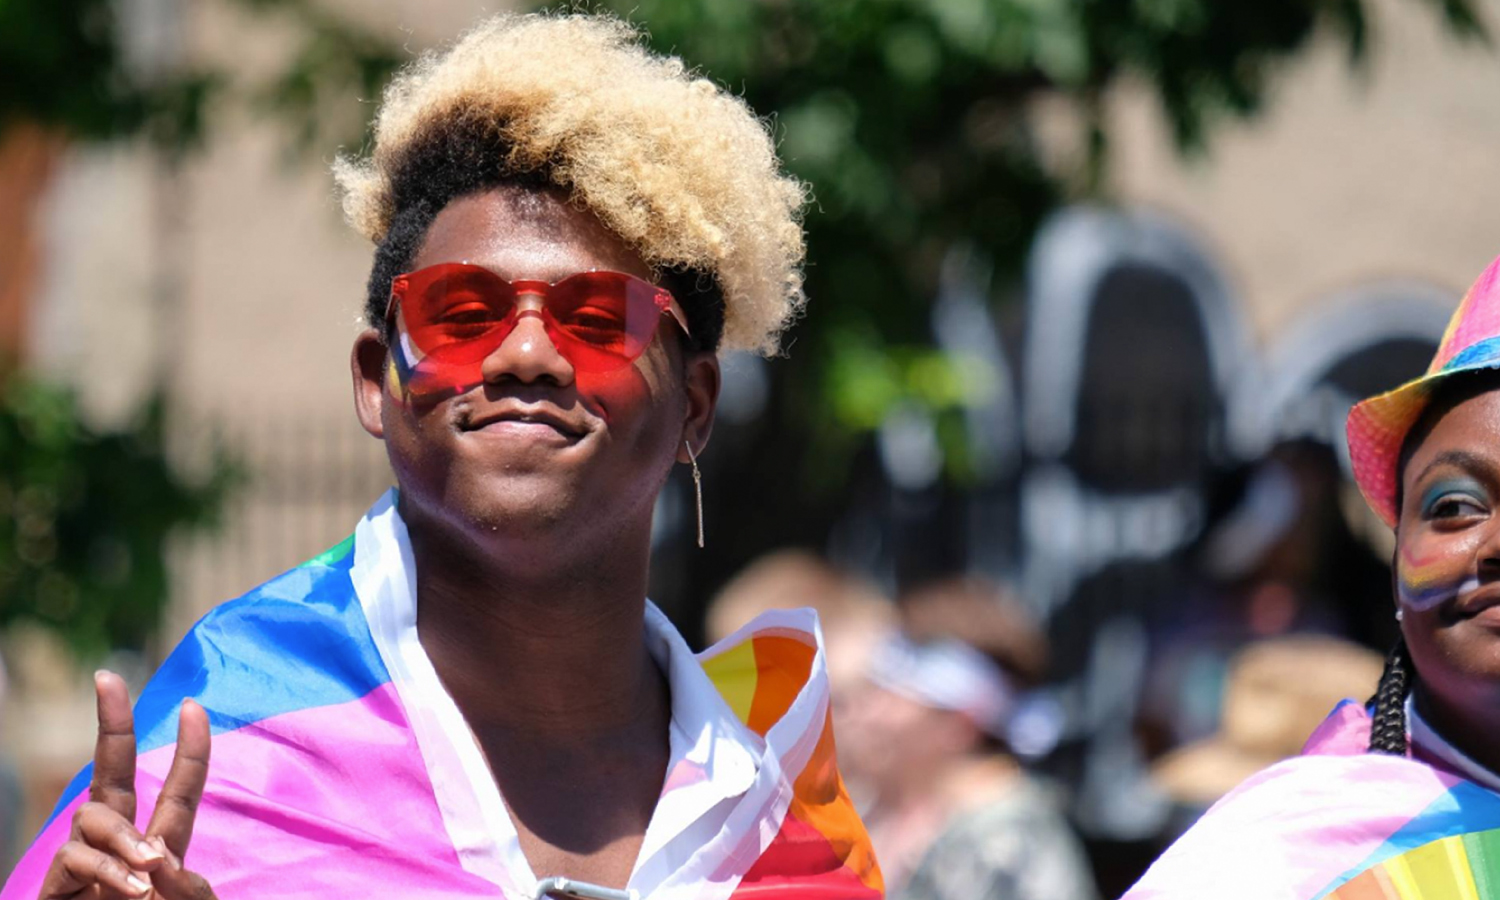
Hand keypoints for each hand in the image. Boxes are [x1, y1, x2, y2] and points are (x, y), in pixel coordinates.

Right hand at [38, 671, 217, 899]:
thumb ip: (186, 886)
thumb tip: (159, 854)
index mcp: (162, 848)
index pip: (177, 790)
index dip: (188, 749)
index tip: (194, 706)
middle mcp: (120, 846)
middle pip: (111, 774)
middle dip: (111, 723)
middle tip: (107, 677)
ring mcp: (84, 865)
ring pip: (94, 817)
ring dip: (124, 839)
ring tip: (148, 873)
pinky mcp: (57, 890)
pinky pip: (75, 859)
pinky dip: (106, 869)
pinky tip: (131, 888)